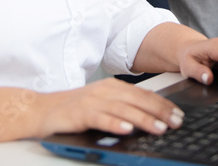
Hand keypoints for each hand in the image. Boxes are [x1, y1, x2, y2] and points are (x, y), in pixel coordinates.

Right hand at [43, 78, 183, 136]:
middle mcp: (104, 91)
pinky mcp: (79, 113)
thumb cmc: (72, 109)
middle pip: (137, 99)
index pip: (143, 94)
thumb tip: (150, 117)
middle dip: (159, 111)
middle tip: (176, 122)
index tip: (178, 114)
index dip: (162, 104)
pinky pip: (100, 118)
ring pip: (123, 109)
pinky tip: (127, 130)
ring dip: (143, 118)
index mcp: (111, 86)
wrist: (39, 110)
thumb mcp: (101, 104)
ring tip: (159, 128)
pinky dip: (115, 124)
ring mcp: (92, 101)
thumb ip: (122, 108)